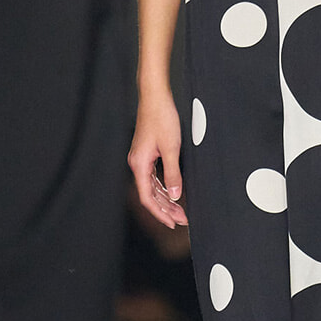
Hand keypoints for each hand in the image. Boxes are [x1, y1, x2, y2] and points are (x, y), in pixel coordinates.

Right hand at [128, 89, 187, 229]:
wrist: (155, 97)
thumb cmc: (161, 117)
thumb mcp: (172, 148)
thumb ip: (173, 174)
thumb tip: (176, 196)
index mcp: (140, 164)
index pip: (147, 198)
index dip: (160, 213)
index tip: (172, 223)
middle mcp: (137, 163)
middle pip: (150, 194)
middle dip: (166, 209)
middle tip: (182, 220)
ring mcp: (141, 158)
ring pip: (152, 186)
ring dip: (166, 199)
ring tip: (180, 210)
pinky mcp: (146, 153)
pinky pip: (154, 176)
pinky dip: (164, 187)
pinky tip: (173, 193)